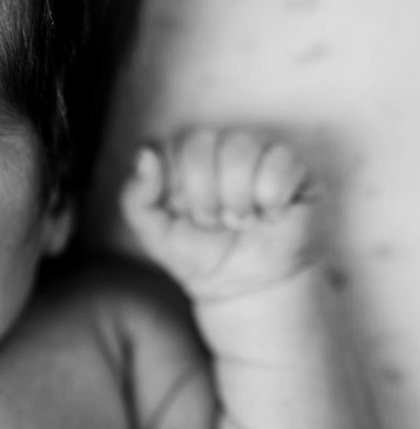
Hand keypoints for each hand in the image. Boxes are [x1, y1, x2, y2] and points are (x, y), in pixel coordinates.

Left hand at [121, 129, 318, 302]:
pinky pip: (281, 161)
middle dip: (203, 192)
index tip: (183, 212)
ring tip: (240, 221)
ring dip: (236, 195)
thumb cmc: (197, 254)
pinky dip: (271, 197)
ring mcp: (257, 152)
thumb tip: (145, 152)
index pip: (168, 145)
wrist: (246, 286)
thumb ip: (135, 196)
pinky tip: (269, 215)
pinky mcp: (293, 167)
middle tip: (212, 221)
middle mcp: (218, 147)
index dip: (174, 185)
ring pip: (241, 146)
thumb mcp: (153, 233)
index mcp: (181, 157)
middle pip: (201, 141)